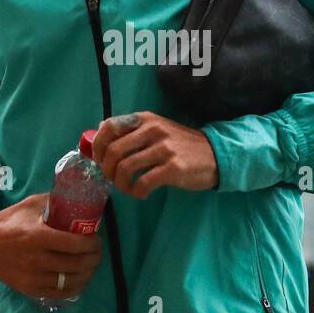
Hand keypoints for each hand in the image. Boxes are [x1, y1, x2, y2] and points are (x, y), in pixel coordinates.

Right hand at [0, 192, 103, 299]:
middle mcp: (36, 260)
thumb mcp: (30, 205)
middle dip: (94, 258)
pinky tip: (80, 279)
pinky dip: (75, 287)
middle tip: (97, 251)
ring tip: (91, 264)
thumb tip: (78, 200)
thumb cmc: (9, 222)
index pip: (75, 244)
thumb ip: (54, 203)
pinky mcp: (31, 290)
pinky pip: (60, 293)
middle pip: (77, 264)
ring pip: (71, 281)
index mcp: (38, 237)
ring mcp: (33, 278)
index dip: (92, 243)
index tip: (96, 238)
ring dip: (88, 273)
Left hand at [92, 111, 219, 198]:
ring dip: (120, 183)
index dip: (98, 146)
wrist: (215, 155)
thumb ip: (132, 130)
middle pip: (113, 150)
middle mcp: (153, 130)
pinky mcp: (172, 168)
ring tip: (126, 188)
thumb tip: (100, 130)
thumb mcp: (157, 129)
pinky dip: (136, 191)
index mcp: (146, 119)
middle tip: (112, 178)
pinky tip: (140, 193)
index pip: (110, 126)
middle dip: (106, 169)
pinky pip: (142, 182)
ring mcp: (164, 149)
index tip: (99, 160)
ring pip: (125, 168)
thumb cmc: (181, 145)